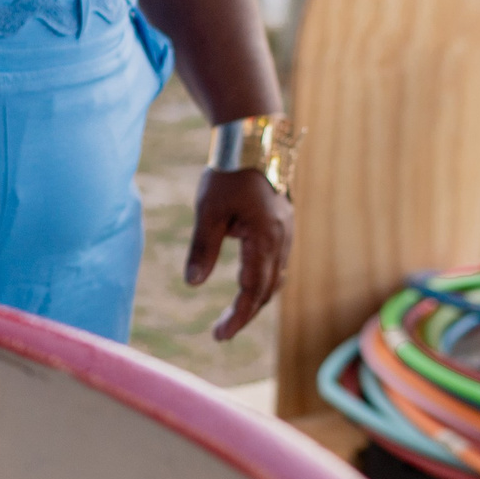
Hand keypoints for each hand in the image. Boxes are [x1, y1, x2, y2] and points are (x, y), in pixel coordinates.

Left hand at [185, 169, 293, 341]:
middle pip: (267, 290)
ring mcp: (286, 233)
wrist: (252, 142)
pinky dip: (263, 281)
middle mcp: (282, 240)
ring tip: (232, 316)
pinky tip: (247, 288)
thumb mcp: (208, 211)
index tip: (219, 336)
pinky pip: (276, 264)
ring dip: (256, 300)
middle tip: (220, 332)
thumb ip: (203, 249)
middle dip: (245, 314)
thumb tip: (193, 284)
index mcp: (265, 238)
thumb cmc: (228, 174)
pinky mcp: (283, 227)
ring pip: (275, 279)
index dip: (237, 317)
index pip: (253, 291)